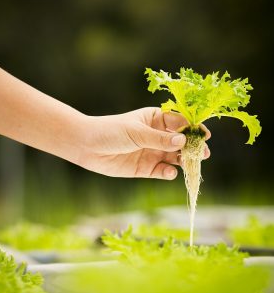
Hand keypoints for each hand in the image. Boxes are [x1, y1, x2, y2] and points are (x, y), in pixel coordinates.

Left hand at [78, 107, 209, 179]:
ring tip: (190, 164)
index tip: (204, 135)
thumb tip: (184, 140)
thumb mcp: (137, 132)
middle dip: (192, 147)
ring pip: (174, 157)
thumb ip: (159, 138)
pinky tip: (169, 172)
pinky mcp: (146, 168)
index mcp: (156, 120)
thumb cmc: (111, 131)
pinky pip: (162, 171)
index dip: (192, 128)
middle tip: (203, 154)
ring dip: (183, 161)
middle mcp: (157, 136)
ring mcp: (152, 152)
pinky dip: (168, 172)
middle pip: (180, 142)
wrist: (87, 146)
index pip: (179, 122)